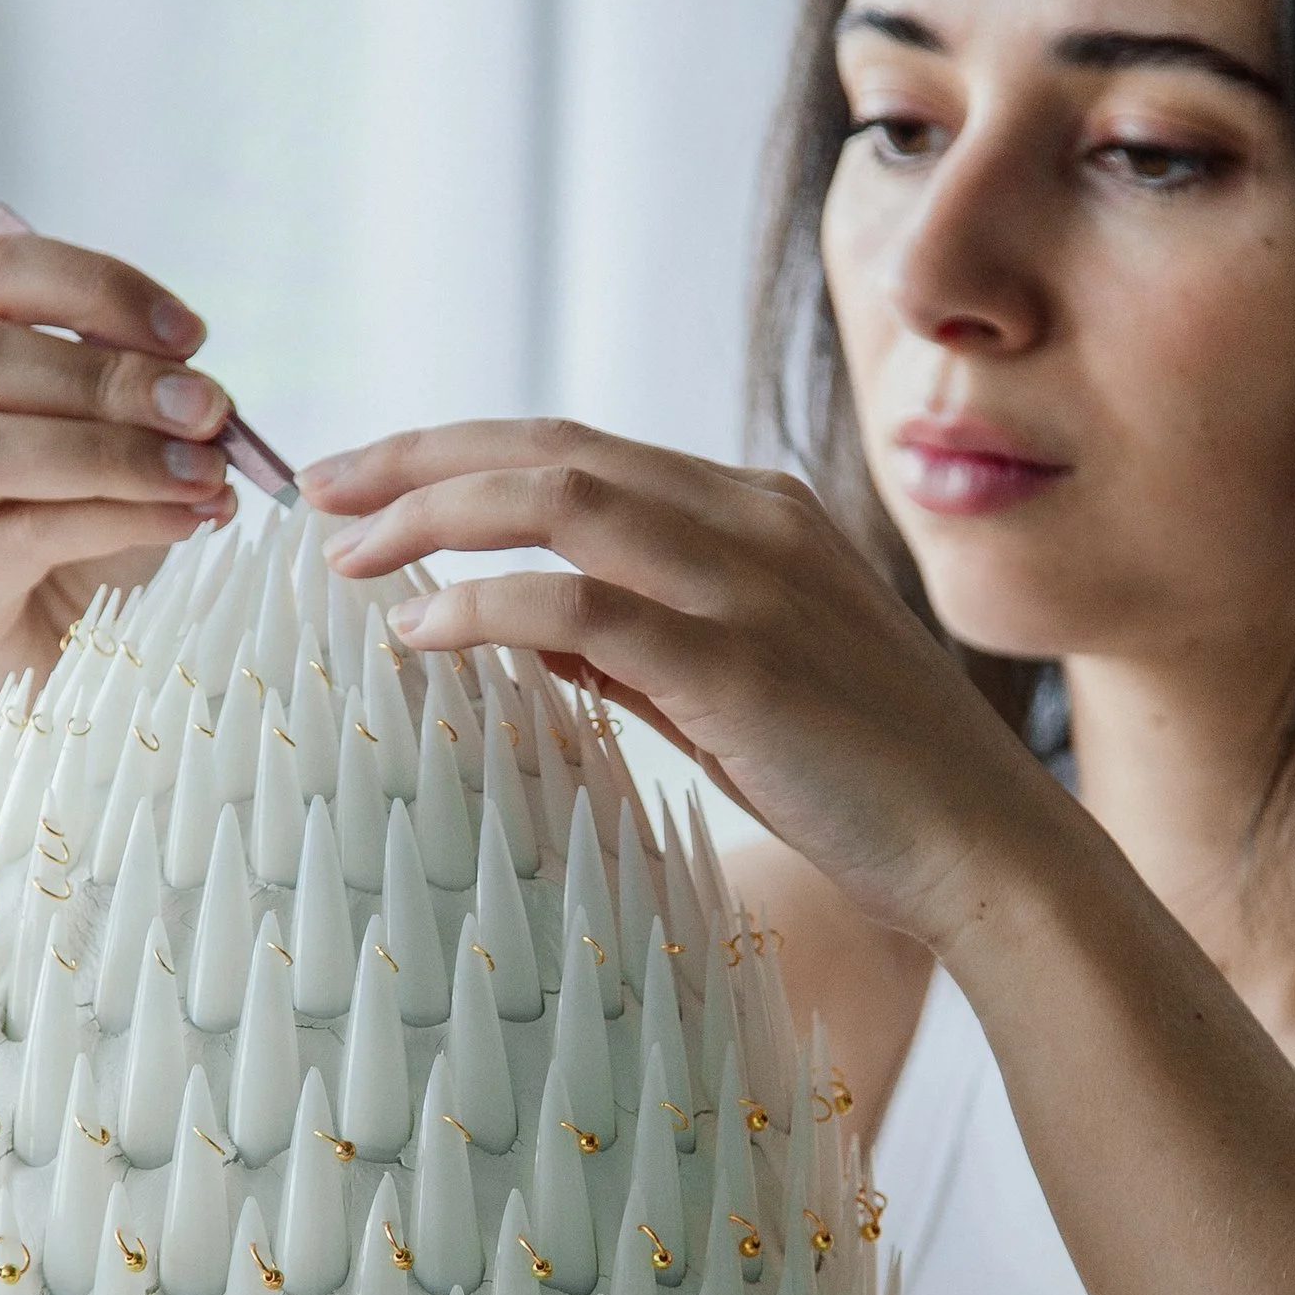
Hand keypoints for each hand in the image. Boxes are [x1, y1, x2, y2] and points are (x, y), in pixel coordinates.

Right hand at [0, 212, 235, 773]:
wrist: (19, 677)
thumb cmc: (65, 545)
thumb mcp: (109, 448)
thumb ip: (137, 395)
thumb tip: (199, 377)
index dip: (95, 287)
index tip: (191, 335)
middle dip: (112, 375)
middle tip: (210, 409)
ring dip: (114, 451)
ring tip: (205, 474)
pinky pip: (18, 535)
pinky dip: (116, 520)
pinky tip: (186, 521)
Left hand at [307, 420, 1055, 950]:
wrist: (980, 846)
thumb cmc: (858, 780)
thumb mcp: (732, 687)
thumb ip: (636, 643)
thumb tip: (517, 626)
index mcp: (753, 510)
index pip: (575, 448)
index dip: (457, 453)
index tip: (364, 484)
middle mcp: (750, 520)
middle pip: (548, 450)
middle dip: (417, 460)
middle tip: (314, 491)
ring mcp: (749, 584)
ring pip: (558, 501)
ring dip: (434, 516)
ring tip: (350, 558)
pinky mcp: (742, 663)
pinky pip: (584, 606)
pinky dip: (489, 606)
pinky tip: (421, 632)